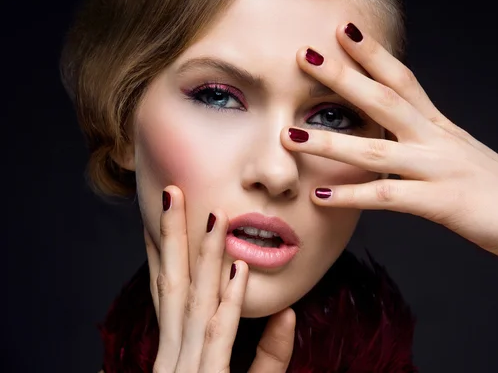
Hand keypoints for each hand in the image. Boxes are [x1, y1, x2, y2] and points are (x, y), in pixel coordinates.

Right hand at [144, 185, 295, 371]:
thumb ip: (269, 353)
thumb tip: (287, 314)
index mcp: (178, 354)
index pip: (169, 296)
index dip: (163, 254)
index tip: (160, 218)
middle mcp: (175, 356)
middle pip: (173, 286)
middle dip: (171, 236)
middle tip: (171, 192)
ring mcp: (187, 369)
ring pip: (196, 301)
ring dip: (205, 254)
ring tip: (214, 213)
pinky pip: (220, 335)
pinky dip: (229, 300)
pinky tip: (239, 268)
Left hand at [282, 23, 497, 269]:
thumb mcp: (461, 155)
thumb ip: (428, 144)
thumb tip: (394, 143)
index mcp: (441, 127)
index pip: (403, 80)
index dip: (373, 54)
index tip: (343, 33)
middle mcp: (437, 140)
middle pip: (385, 99)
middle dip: (344, 76)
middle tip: (306, 55)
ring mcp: (439, 169)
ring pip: (376, 149)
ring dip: (331, 140)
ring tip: (289, 134)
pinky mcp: (443, 203)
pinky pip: (388, 197)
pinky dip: (352, 196)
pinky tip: (320, 195)